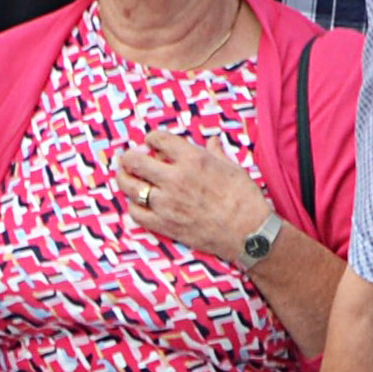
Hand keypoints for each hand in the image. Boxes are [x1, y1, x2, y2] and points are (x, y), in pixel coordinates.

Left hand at [113, 134, 270, 260]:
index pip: (158, 140)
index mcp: (192, 159)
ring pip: (131, 187)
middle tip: (127, 158)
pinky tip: (136, 203)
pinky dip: (133, 206)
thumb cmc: (244, 199)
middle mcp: (174, 178)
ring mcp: (166, 203)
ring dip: (124, 179)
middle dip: (128, 157)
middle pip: (135, 162)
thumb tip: (212, 142)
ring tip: (124, 177)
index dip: (151, 139)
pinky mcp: (165, 224)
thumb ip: (216, 153)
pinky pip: (137, 213)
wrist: (248, 233)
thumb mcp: (233, 168)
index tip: (150, 142)